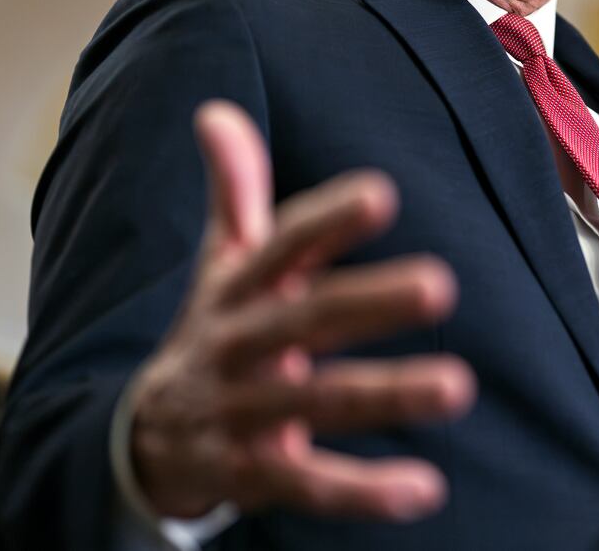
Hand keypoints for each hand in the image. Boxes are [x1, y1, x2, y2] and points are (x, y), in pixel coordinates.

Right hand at [129, 101, 475, 519]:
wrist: (140, 442)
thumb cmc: (211, 333)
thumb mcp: (219, 265)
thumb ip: (235, 192)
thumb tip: (217, 108)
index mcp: (237, 289)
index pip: (281, 246)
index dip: (327, 221)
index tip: (381, 194)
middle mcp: (235, 345)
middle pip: (305, 319)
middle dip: (369, 302)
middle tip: (440, 285)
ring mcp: (240, 412)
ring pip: (316, 402)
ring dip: (386, 394)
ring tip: (458, 387)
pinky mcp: (248, 474)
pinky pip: (307, 484)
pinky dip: (362, 490)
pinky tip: (423, 490)